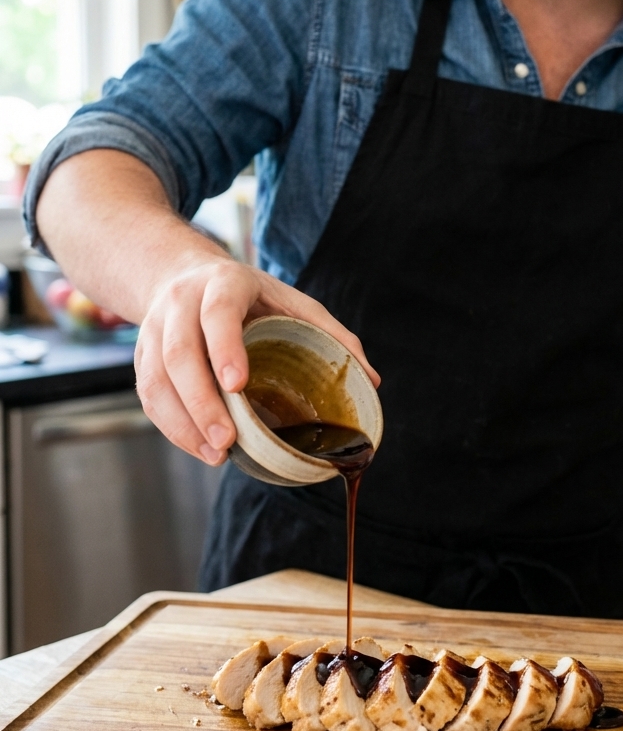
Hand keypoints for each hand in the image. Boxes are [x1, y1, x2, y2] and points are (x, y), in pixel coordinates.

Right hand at [134, 256, 378, 464]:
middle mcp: (180, 303)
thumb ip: (331, 334)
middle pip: (179, 353)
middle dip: (200, 401)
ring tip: (215, 455)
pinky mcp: (142, 355)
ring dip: (183, 422)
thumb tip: (371, 380)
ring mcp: (154, 329)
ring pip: (156, 378)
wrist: (183, 275)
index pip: (217, 313)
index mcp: (223, 284)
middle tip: (226, 441)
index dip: (224, 348)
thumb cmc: (249, 296)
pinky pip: (149, 395)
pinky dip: (171, 426)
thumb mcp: (292, 300)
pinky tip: (198, 447)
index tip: (237, 386)